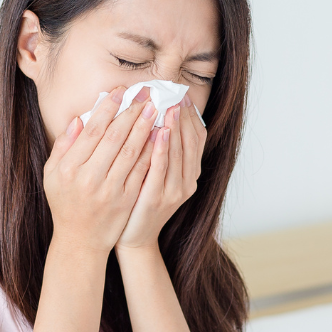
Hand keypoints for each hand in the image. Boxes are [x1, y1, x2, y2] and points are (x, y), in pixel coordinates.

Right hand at [43, 86, 157, 253]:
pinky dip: (151, 151)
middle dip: (131, 112)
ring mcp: (110, 190)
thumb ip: (64, 146)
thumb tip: (79, 119)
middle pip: (115, 138)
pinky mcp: (127, 199)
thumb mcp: (52, 175)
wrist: (80, 240)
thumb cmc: (65, 203)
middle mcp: (89, 178)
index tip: (119, 92)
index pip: (92, 131)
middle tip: (145, 93)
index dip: (107, 109)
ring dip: (145, 127)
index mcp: (69, 168)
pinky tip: (160, 135)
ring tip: (155, 109)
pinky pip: (142, 170)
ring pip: (132, 152)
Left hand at [116, 94, 206, 251]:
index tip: (181, 95)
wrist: (133, 238)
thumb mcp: (154, 174)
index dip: (192, 115)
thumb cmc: (139, 202)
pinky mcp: (158, 199)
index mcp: (189, 173)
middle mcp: (188, 181)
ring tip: (169, 106)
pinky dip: (161, 150)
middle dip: (183, 116)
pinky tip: (157, 132)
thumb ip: (159, 150)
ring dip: (175, 128)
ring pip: (178, 153)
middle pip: (191, 141)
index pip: (197, 137)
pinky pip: (161, 169)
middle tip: (175, 94)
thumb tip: (157, 117)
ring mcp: (175, 191)